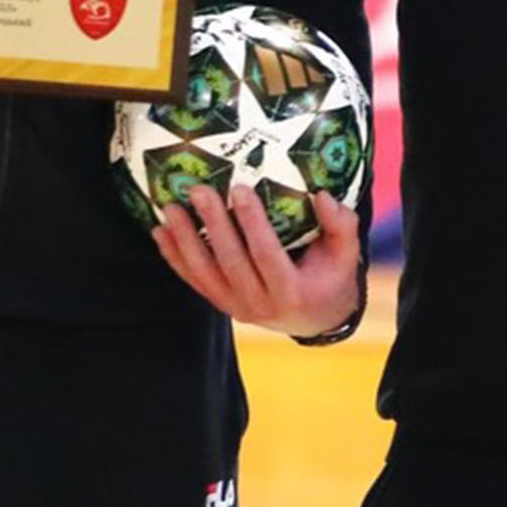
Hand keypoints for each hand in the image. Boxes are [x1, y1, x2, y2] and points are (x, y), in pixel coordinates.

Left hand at [153, 184, 364, 338]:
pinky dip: (174, 257)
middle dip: (213, 225)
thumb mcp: (346, 255)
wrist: (315, 318)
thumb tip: (322, 195)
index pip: (267, 255)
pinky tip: (161, 232)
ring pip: (205, 274)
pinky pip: (194, 281)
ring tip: (172, 208)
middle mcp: (260, 305)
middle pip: (230, 262)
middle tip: (200, 190)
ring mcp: (236, 307)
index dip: (252, 223)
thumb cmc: (330, 277)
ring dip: (185, 240)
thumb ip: (341, 225)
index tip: (239, 189)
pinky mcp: (221, 304)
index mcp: (291, 292)